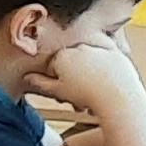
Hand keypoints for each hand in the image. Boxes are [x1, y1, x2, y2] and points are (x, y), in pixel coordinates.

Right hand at [31, 41, 145, 121]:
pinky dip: (105, 70)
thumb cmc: (87, 95)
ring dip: (89, 72)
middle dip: (73, 74)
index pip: (54, 64)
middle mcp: (80, 48)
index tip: (64, 90)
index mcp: (62, 55)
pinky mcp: (116, 54)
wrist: (118, 97)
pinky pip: (106, 61)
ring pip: (89, 60)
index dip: (57, 79)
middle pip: (72, 61)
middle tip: (79, 92)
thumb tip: (27, 77)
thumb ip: (39, 82)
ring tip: (94, 90)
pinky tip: (106, 84)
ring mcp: (99, 49)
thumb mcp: (57, 91)